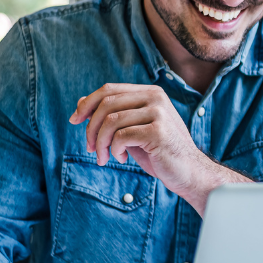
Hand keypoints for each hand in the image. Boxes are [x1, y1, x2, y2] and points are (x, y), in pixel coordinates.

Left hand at [69, 83, 249, 212]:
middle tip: (90, 148)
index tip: (74, 120)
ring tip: (104, 157)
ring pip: (111, 121)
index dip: (87, 104)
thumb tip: (81, 102)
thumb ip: (113, 115)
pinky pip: (121, 136)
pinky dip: (114, 150)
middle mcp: (155, 98)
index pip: (109, 89)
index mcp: (150, 92)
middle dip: (91, 128)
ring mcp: (159, 113)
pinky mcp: (158, 132)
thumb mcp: (133, 129)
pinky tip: (121, 158)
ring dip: (100, 143)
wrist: (188, 172)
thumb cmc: (159, 152)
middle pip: (106, 104)